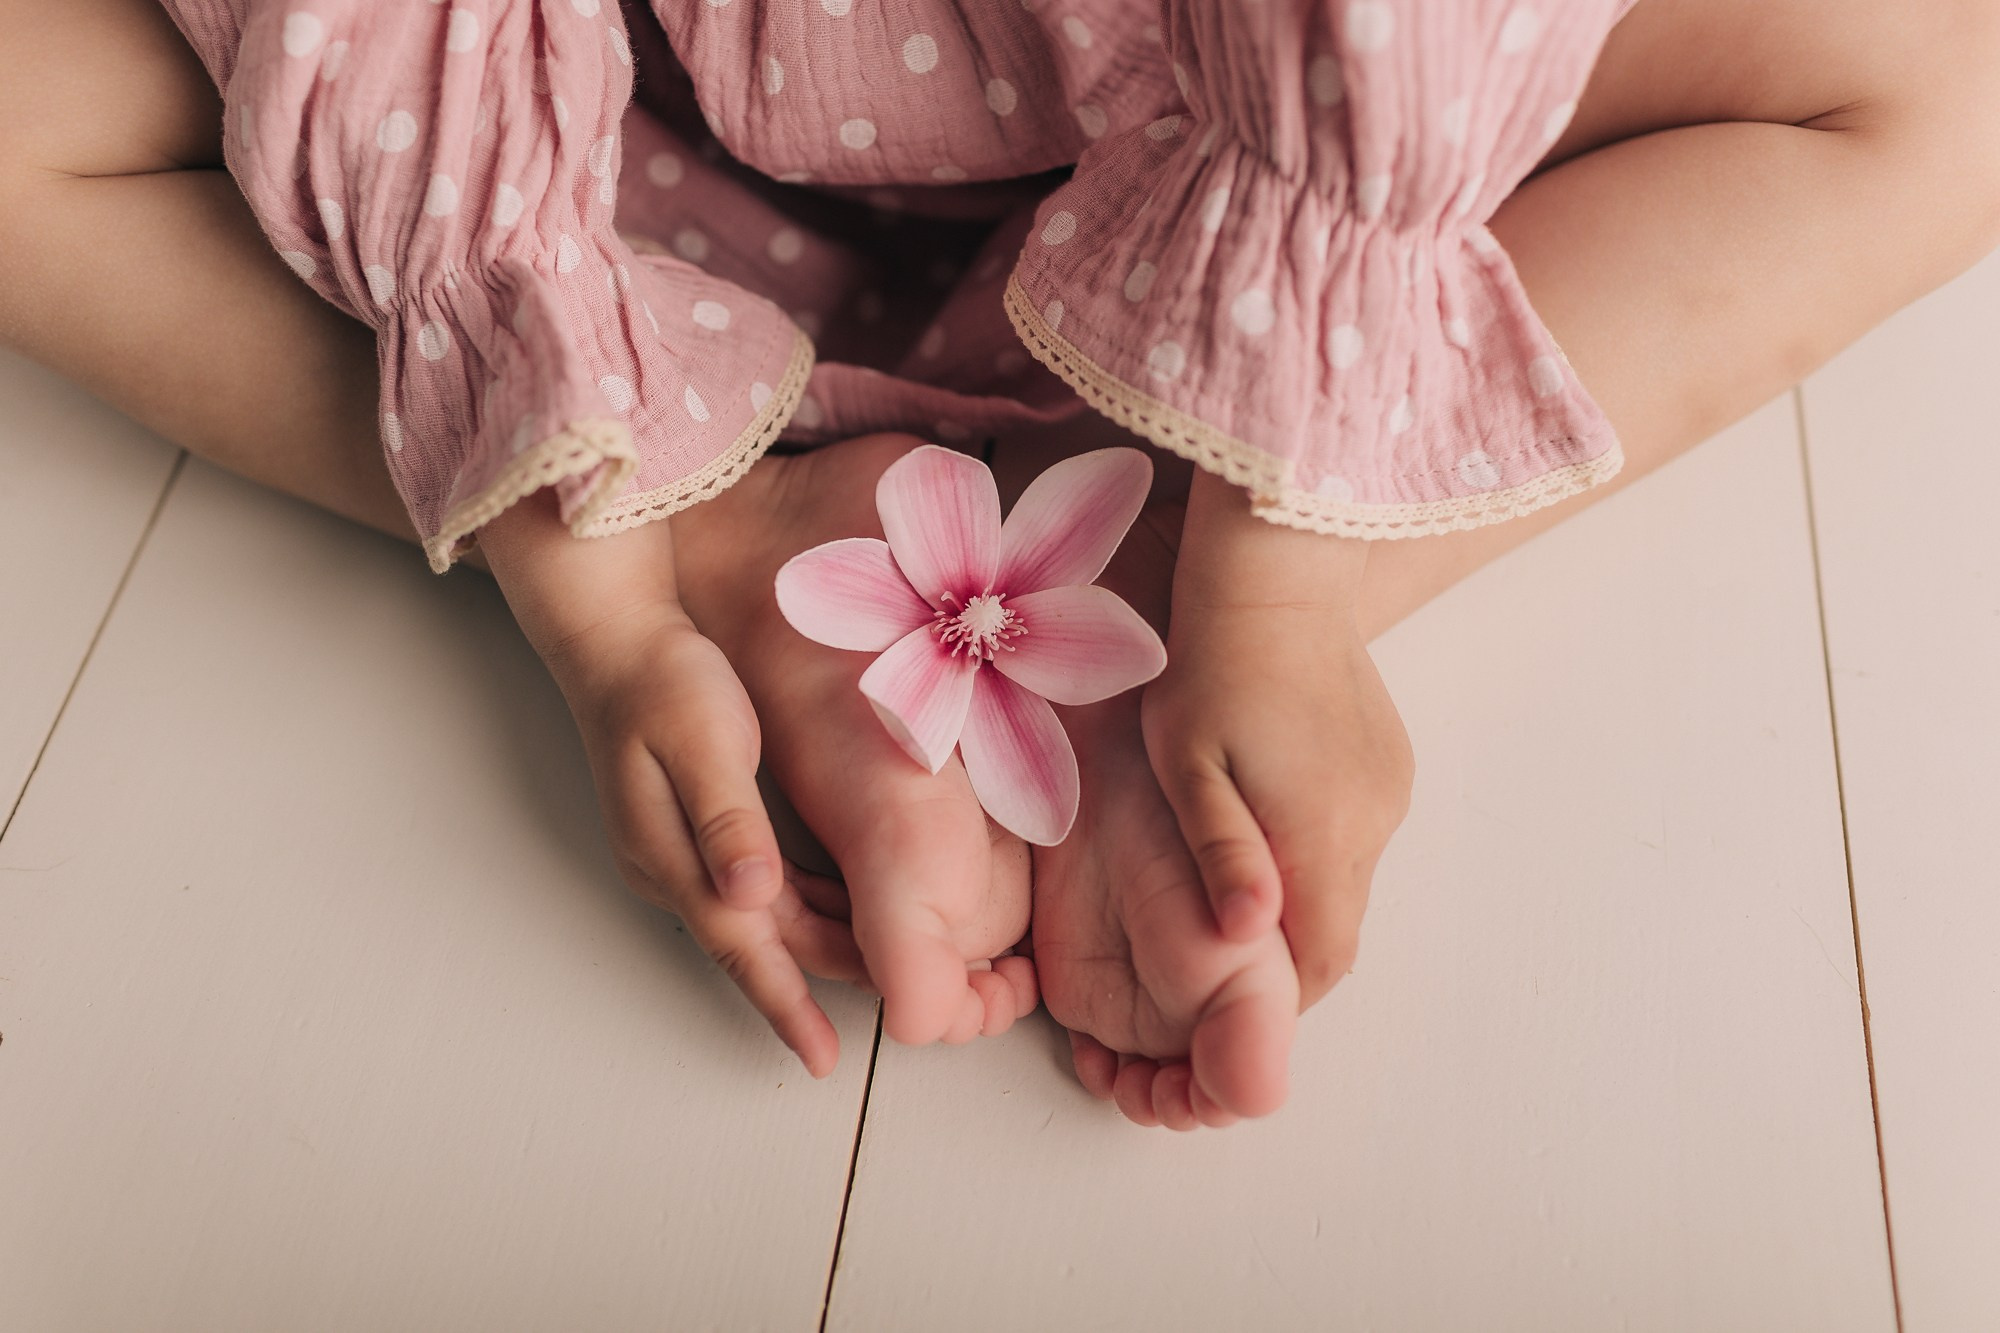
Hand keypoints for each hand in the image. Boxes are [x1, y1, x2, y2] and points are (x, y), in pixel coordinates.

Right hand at [480, 496, 862, 1075]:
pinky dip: (800, 910)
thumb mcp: (702, 740)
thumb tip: (749, 895)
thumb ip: (728, 819)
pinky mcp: (693, 831)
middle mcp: (670, 869)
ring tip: (881, 971)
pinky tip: (843, 907)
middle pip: (756, 946)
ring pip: (758, 924)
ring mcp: (677, 853)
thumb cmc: (660, 677)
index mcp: (672, 856)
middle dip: (817, 983)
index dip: (785, 1004)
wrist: (615, 634)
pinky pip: (753, 892)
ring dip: (814, 950)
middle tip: (891, 1006)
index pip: (741, 948)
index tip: (822, 1057)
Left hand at [1141, 472, 1414, 1006]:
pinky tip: (1266, 818)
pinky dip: (1314, 856)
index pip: (1320, 962)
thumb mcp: (1189, 766)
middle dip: (1282, 957)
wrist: (1275, 574)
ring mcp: (1389, 794)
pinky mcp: (1391, 769)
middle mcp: (1372, 822)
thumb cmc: (1210, 667)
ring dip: (1298, 901)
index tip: (1218, 996)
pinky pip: (1355, 841)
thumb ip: (1222, 854)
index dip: (1273, 996)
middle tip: (1213, 944)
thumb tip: (1245, 936)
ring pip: (1347, 887)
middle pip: (1337, 933)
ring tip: (1232, 874)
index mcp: (1322, 831)